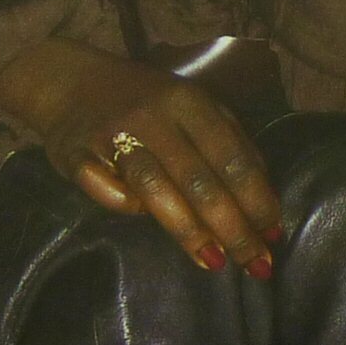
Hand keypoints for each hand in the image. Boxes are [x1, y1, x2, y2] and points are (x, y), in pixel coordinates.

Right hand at [0, 40, 280, 276]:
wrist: (71, 79)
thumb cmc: (145, 100)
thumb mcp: (191, 104)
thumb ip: (227, 139)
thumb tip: (263, 194)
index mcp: (189, 101)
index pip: (231, 155)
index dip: (256, 198)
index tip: (274, 235)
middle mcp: (156, 115)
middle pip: (199, 178)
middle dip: (232, 226)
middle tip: (255, 266)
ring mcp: (115, 133)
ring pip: (155, 187)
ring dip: (189, 229)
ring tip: (214, 262)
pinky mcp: (77, 152)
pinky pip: (105, 188)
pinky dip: (123, 205)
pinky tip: (143, 223)